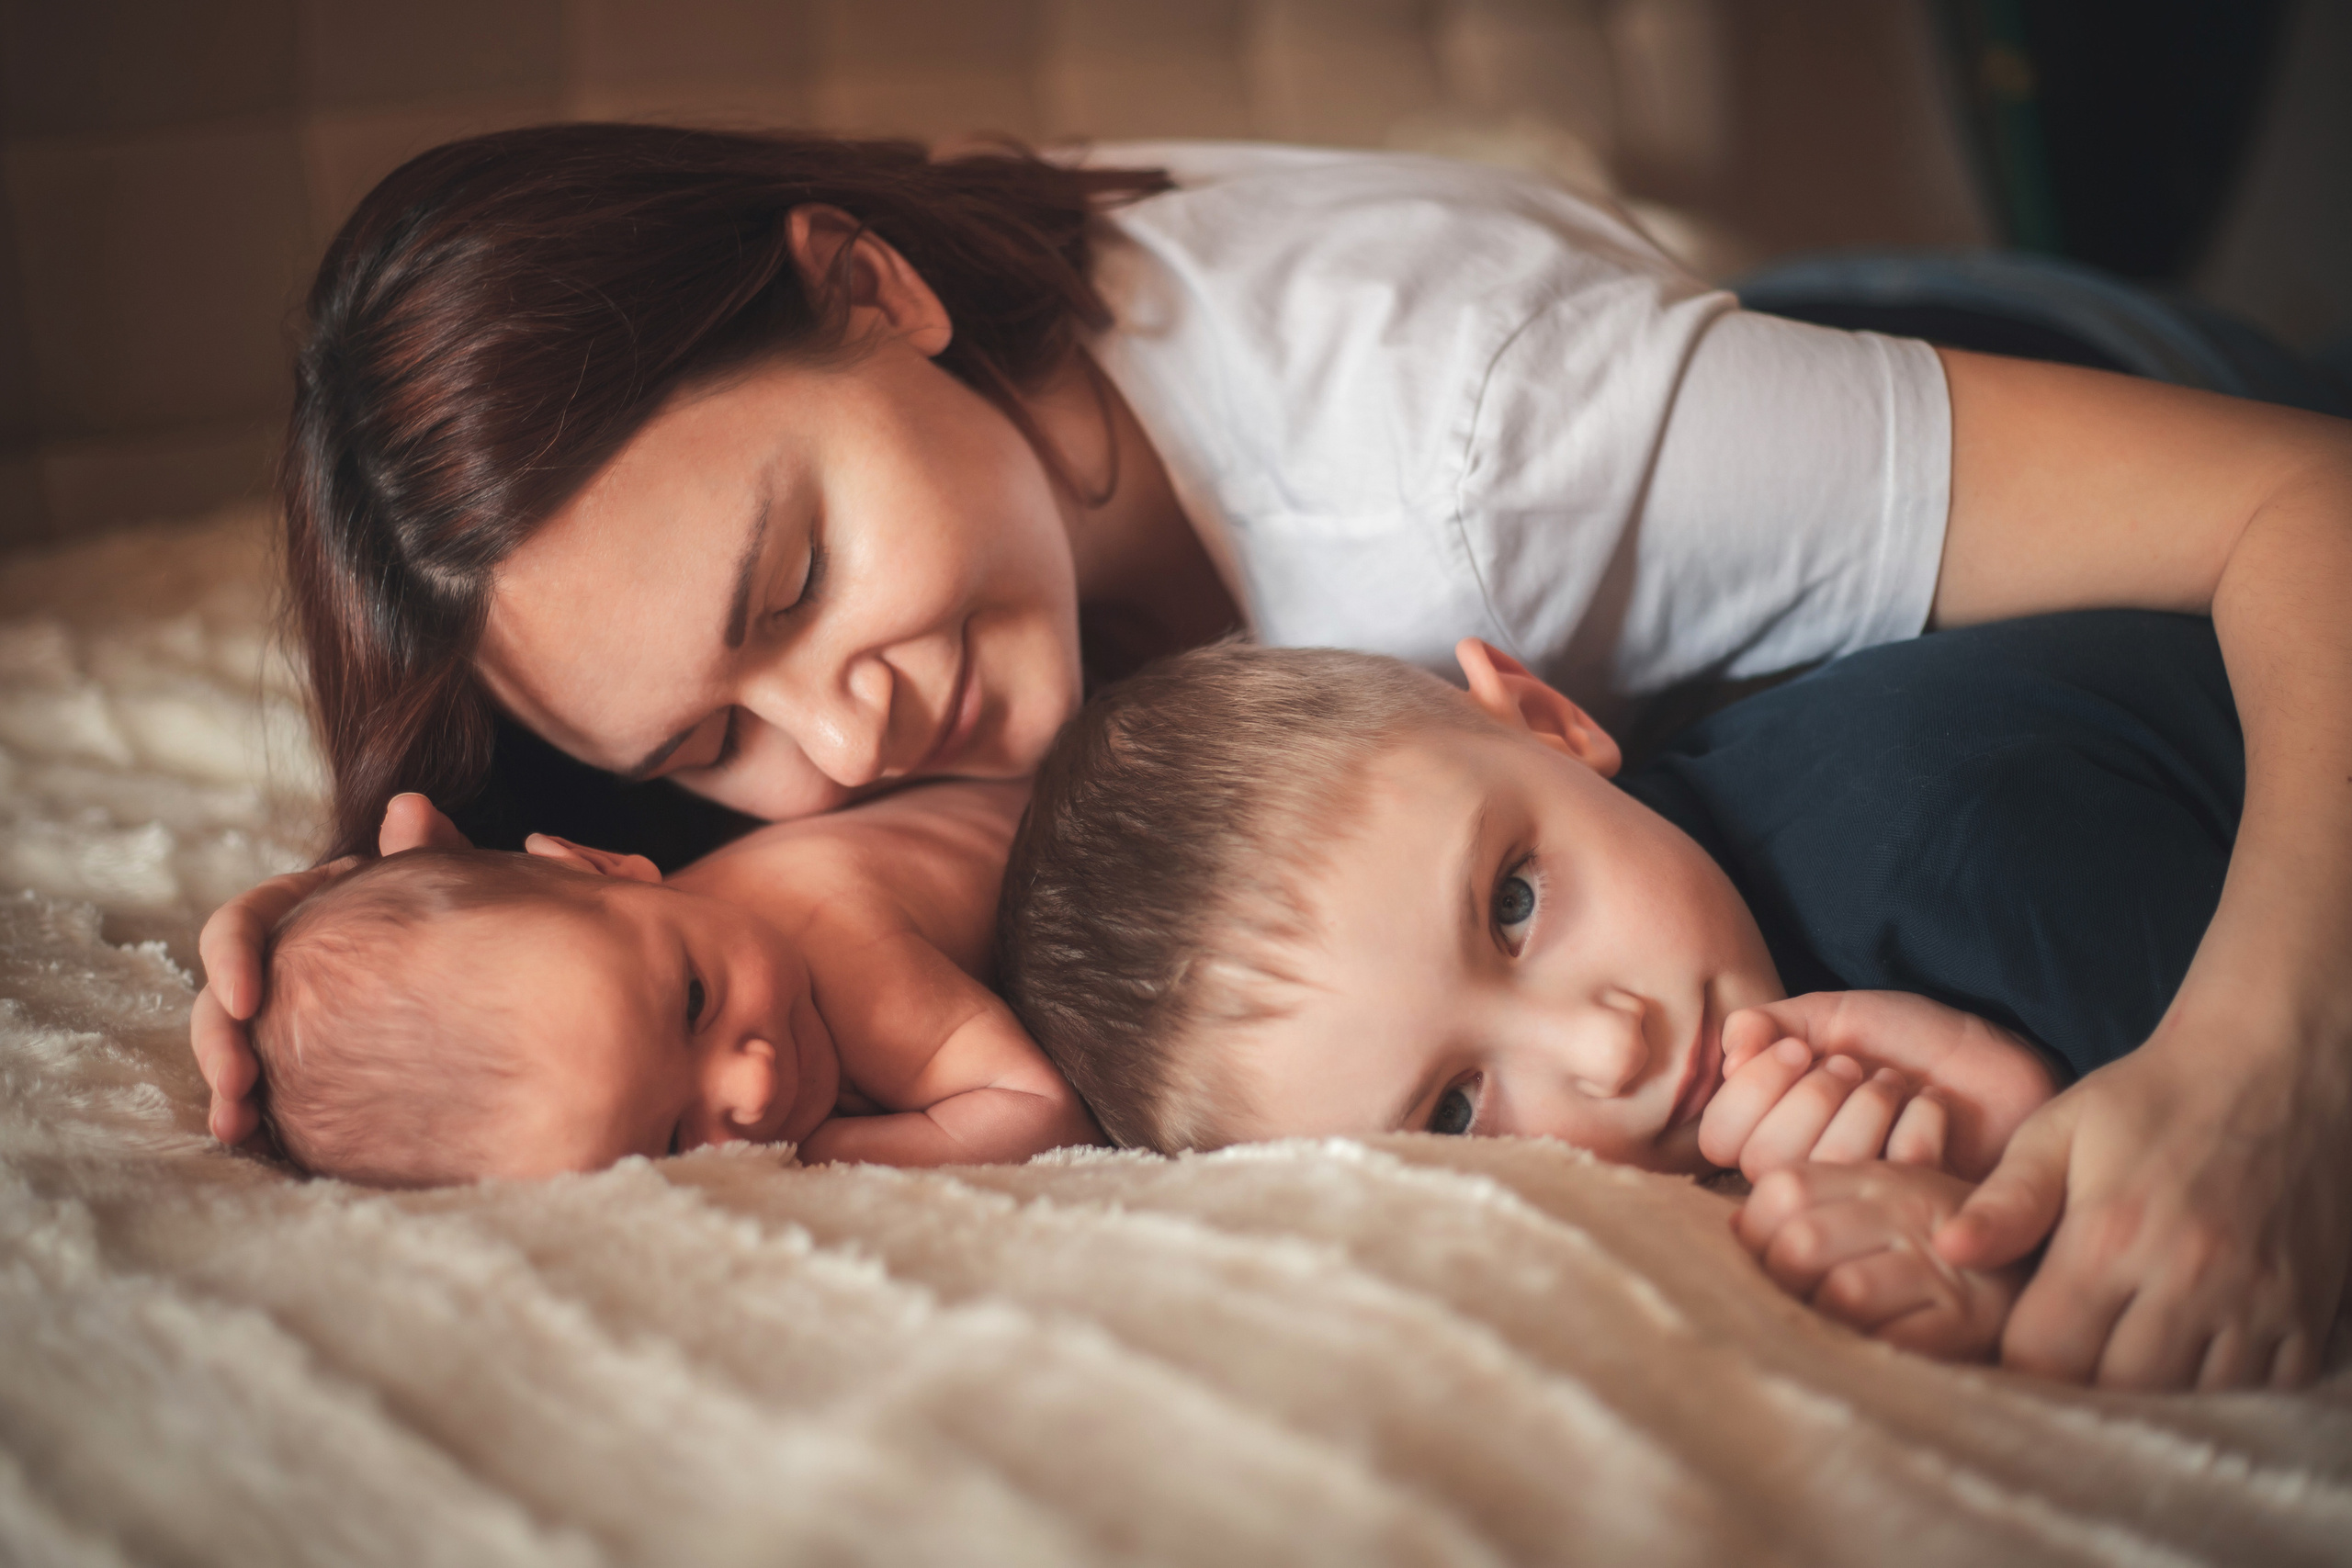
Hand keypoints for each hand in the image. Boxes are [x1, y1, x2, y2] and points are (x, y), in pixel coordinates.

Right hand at [190, 794, 467, 1145]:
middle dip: (218, 1039)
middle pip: (229, 992)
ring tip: (234, 1125)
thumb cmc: (488, 926)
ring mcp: (299, 1014)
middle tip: (237, 1085)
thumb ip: (436, 855)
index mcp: (318, 909)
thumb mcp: (464, 893)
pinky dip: (256, 1111)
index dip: (235, 954)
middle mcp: (297, 959)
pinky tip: (254, 1141)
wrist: (527, 990)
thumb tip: (409, 807)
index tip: (247, 1001)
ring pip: (242, 1043)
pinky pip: (273, 1085)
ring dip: (226, 1082)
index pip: (251, 919)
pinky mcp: (311, 1062)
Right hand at [1720, 992, 2054, 1179]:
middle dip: (1813, 1096)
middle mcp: (1804, 1177)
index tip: (1800, 1050)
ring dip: (1863, 1108)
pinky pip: (1889, 1178)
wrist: (1995, 1060)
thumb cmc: (1909, 1041)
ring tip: (1893, 1083)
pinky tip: (1932, 1105)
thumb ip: (1771, 1024)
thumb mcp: (1834, 1017)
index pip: (1719, 1137)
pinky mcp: (1910, 1216)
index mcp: (1771, 1131)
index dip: (1753, 1091)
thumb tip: (1731, 1048)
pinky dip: (1915, 1123)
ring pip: (1825, 1172)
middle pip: (1764, 1160)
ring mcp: (1855, 1203)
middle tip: (1855, 1067)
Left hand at [1740, 1160, 2023, 1360]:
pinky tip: (1862, 1351)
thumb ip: (1809, 1204)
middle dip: (1778, 1282)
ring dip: (1819, 1320)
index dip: (1753, 1231)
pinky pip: (1892, 1342)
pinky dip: (1864, 1352)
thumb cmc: (1937, 1239)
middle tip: (1786, 1303)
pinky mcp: (1967, 1321)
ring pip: (1843, 1293)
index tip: (1759, 1260)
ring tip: (1823, 1327)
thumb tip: (1734, 1229)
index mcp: (1875, 1177)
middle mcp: (1906, 1211)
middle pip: (1800, 1243)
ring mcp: (1940, 1266)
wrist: (2045, 1266)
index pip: (1782, 1189)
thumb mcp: (1881, 1200)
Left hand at [1934, 996, 2350, 1389]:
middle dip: (2081, 1384)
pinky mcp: (2309, 1312)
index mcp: (2112, 1237)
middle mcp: (2190, 1280)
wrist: (2273, 1065)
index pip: (2046, 1355)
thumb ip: (2006, 1198)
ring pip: (2190, 1400)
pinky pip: (2263, 1392)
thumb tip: (1948, 1251)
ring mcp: (2259, 1302)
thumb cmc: (2152, 1099)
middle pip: (2116, 1391)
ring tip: (2127, 1348)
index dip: (2019, 1359)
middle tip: (2069, 1350)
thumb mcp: (2060, 1130)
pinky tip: (2194, 1348)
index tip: (2015, 1339)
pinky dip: (2224, 1387)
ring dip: (2152, 1390)